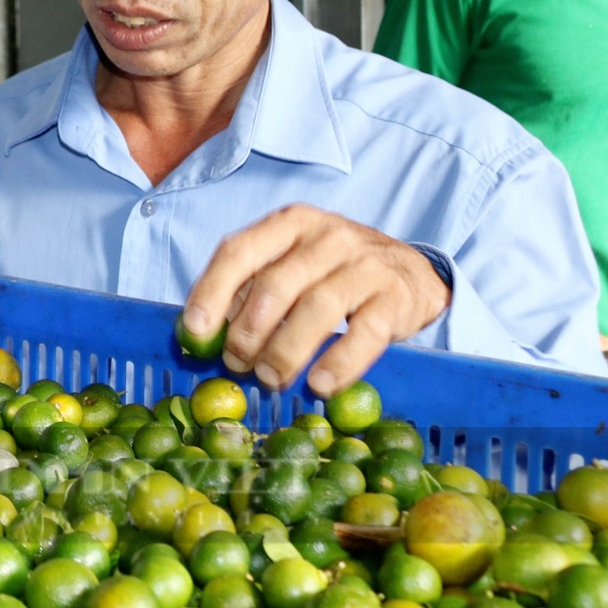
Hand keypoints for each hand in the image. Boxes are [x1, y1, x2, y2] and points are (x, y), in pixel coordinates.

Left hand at [183, 204, 449, 396]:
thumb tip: (205, 331)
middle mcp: (327, 236)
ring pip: (316, 309)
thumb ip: (252, 287)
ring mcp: (366, 264)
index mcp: (290, 223)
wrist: (412, 270)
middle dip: (248, 332)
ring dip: (285, 351)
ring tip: (270, 379)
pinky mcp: (396, 297)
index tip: (195, 331)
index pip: (239, 251)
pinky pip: (365, 334)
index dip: (211, 292)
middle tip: (237, 364)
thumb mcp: (292, 263)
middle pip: (275, 285)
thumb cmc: (334, 270)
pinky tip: (319, 385)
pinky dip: (339, 363)